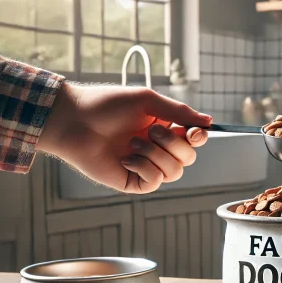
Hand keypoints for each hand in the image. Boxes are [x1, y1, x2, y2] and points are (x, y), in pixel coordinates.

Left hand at [38, 83, 211, 193]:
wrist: (73, 121)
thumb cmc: (106, 105)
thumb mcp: (147, 101)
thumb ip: (179, 111)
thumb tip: (209, 122)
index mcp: (163, 127)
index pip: (193, 139)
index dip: (198, 137)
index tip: (194, 132)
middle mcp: (157, 148)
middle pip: (189, 157)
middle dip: (173, 144)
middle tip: (151, 130)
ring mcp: (146, 165)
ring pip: (175, 171)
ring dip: (156, 155)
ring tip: (132, 143)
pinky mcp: (133, 181)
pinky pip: (156, 181)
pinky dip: (145, 168)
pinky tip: (125, 158)